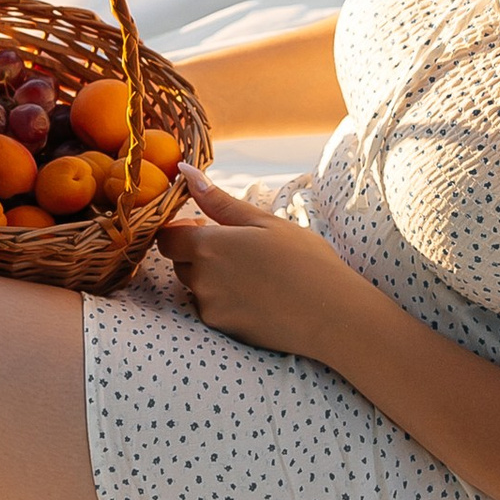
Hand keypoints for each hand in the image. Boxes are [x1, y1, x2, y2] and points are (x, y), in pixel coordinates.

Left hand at [161, 173, 361, 359]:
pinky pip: (212, 309)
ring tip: (253, 273)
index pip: (166, 238)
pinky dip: (225, 301)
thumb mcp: (264, 222)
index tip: (206, 227)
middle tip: (237, 249)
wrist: (333, 314)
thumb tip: (185, 170)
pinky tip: (258, 296)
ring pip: (196, 287)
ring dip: (211, 278)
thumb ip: (218, 201)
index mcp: (208, 247)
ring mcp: (211, 308)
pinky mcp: (223, 329)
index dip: (182, 231)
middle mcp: (202, 280)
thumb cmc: (304, 260)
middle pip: (180, 263)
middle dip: (198, 254)